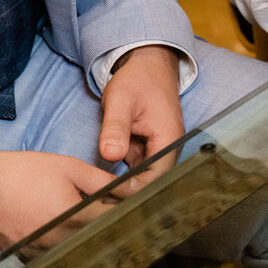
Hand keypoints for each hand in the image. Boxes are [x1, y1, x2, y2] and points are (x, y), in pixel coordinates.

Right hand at [0, 148, 118, 251]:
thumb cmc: (24, 172)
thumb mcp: (69, 167)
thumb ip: (101, 181)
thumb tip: (128, 189)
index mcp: (71, 216)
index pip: (111, 223)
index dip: (127, 217)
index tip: (138, 213)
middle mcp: (57, 241)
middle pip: (95, 243)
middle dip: (110, 232)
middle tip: (122, 222)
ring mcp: (41, 253)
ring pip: (76, 253)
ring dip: (90, 242)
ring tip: (100, 229)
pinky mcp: (28, 257)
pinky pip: (56, 258)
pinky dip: (68, 249)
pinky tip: (73, 237)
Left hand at [98, 44, 185, 185]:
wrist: (146, 65)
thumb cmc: (138, 80)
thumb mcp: (121, 100)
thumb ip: (115, 127)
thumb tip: (110, 155)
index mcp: (168, 139)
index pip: (155, 179)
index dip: (133, 191)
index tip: (108, 195)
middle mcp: (167, 149)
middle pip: (151, 184)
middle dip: (127, 195)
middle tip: (99, 203)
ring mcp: (157, 151)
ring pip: (143, 180)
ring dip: (124, 189)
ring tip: (99, 198)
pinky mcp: (147, 150)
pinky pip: (137, 171)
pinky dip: (123, 178)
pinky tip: (104, 185)